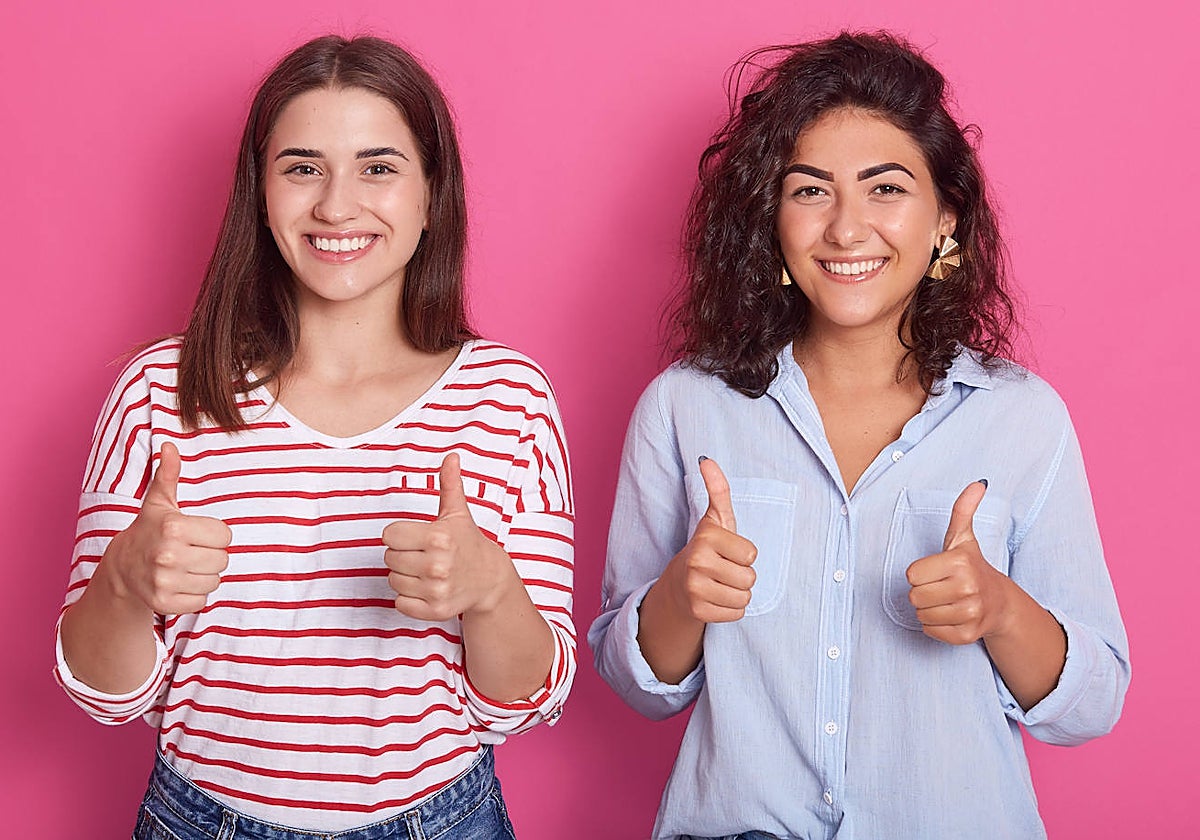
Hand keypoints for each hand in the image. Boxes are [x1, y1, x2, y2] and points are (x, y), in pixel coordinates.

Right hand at [107, 442, 231, 614]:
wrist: (122, 568)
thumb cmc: (150, 530)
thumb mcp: (159, 502)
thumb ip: (168, 474)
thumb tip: (169, 445)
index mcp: (174, 526)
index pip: (225, 535)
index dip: (214, 534)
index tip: (195, 534)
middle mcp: (168, 554)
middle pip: (223, 559)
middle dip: (211, 555)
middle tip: (190, 551)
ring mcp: (164, 580)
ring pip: (214, 580)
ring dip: (204, 575)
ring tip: (184, 566)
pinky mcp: (164, 603)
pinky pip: (202, 600)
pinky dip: (195, 594)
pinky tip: (179, 582)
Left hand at [383, 453, 508, 621]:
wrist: (489, 579)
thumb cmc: (467, 542)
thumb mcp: (458, 513)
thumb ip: (449, 484)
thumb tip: (452, 456)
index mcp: (438, 537)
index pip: (389, 535)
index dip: (400, 535)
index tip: (417, 537)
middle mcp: (437, 564)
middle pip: (389, 558)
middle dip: (403, 555)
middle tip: (424, 554)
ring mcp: (436, 589)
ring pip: (393, 580)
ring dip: (405, 576)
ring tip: (426, 571)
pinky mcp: (435, 610)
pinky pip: (400, 603)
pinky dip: (409, 598)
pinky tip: (426, 588)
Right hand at [657, 457, 757, 623]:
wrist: (679, 584)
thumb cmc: (707, 549)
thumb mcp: (715, 520)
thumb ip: (718, 490)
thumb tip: (707, 460)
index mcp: (705, 538)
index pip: (751, 555)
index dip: (744, 554)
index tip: (727, 551)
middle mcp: (697, 563)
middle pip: (750, 577)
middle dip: (742, 575)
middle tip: (723, 570)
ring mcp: (695, 589)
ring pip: (744, 597)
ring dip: (738, 593)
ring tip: (720, 584)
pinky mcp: (698, 611)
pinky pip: (736, 613)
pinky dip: (731, 609)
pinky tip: (716, 598)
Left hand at [906, 481, 1013, 644]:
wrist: (999, 602)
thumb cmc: (972, 566)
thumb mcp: (963, 538)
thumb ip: (963, 510)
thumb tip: (979, 483)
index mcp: (959, 562)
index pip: (911, 575)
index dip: (920, 573)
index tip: (937, 571)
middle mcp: (967, 588)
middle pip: (914, 597)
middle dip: (923, 592)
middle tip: (941, 587)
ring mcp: (970, 613)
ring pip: (921, 616)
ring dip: (928, 610)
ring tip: (946, 601)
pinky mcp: (968, 635)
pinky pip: (931, 631)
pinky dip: (936, 626)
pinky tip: (951, 615)